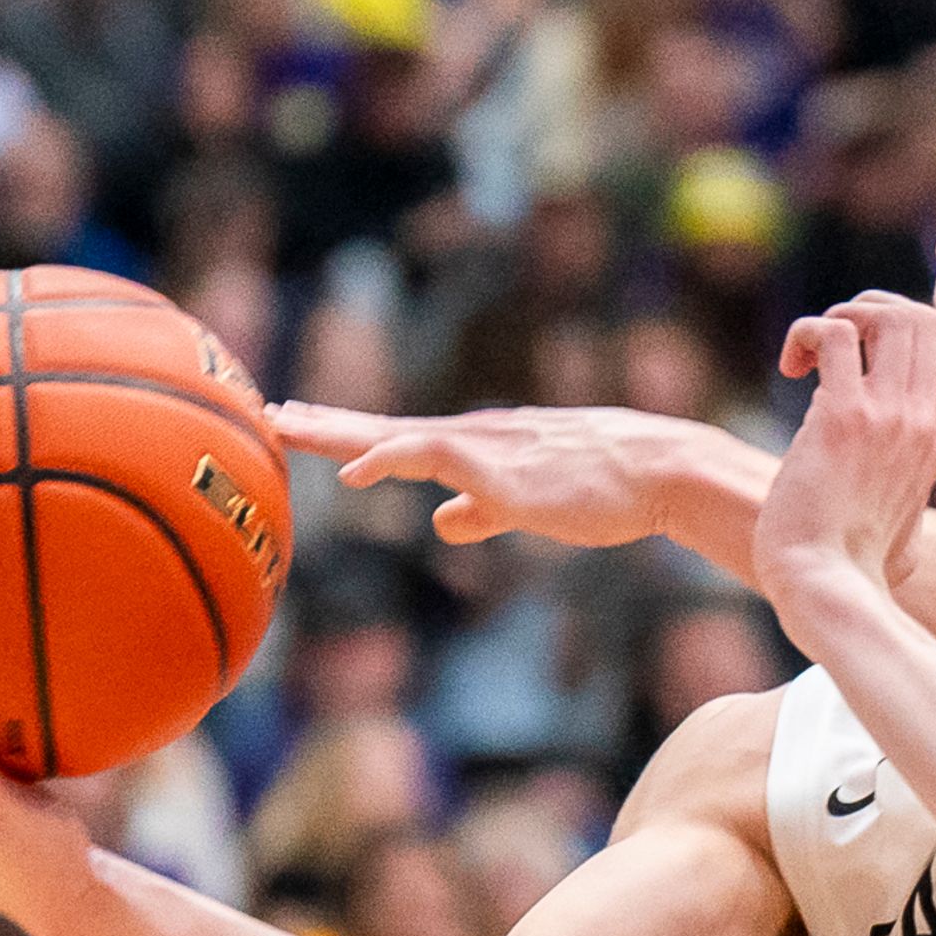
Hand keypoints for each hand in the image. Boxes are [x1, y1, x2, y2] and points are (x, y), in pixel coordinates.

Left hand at [271, 400, 694, 547]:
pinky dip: (383, 460)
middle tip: (272, 413)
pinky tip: (349, 475)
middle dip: (328, 422)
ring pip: (394, 434)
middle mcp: (475, 438)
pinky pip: (425, 456)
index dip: (356, 437)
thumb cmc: (613, 491)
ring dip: (337, 432)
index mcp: (484, 448)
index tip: (309, 426)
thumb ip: (485, 510)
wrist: (662, 472)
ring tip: (285, 426)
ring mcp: (483, 448)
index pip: (406, 439)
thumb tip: (442, 521)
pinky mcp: (496, 466)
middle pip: (386, 428)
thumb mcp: (535, 504)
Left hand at [746, 295, 935, 620]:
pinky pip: (833, 334)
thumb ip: (910, 515)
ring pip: (887, 315)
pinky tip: (791, 369)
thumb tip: (908, 543)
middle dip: (877, 310)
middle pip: (928, 319)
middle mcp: (921, 421)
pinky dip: (808, 334)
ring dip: (844, 316)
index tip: (899, 357)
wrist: (825, 586)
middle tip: (840, 345)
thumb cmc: (857, 574)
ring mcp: (884, 417)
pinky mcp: (837, 418)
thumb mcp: (906, 537)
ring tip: (815, 352)